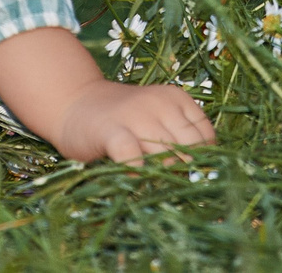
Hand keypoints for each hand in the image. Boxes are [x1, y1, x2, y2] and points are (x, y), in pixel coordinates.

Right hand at [0, 25, 213, 162]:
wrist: (75, 102)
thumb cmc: (123, 119)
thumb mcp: (157, 118)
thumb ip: (179, 138)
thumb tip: (203, 174)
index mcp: (175, 98)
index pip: (206, 135)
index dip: (203, 160)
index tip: (191, 173)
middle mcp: (159, 103)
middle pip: (189, 147)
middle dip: (185, 170)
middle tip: (172, 183)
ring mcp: (134, 115)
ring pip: (166, 152)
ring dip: (163, 174)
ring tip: (155, 183)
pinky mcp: (110, 130)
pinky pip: (131, 154)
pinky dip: (137, 169)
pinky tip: (135, 177)